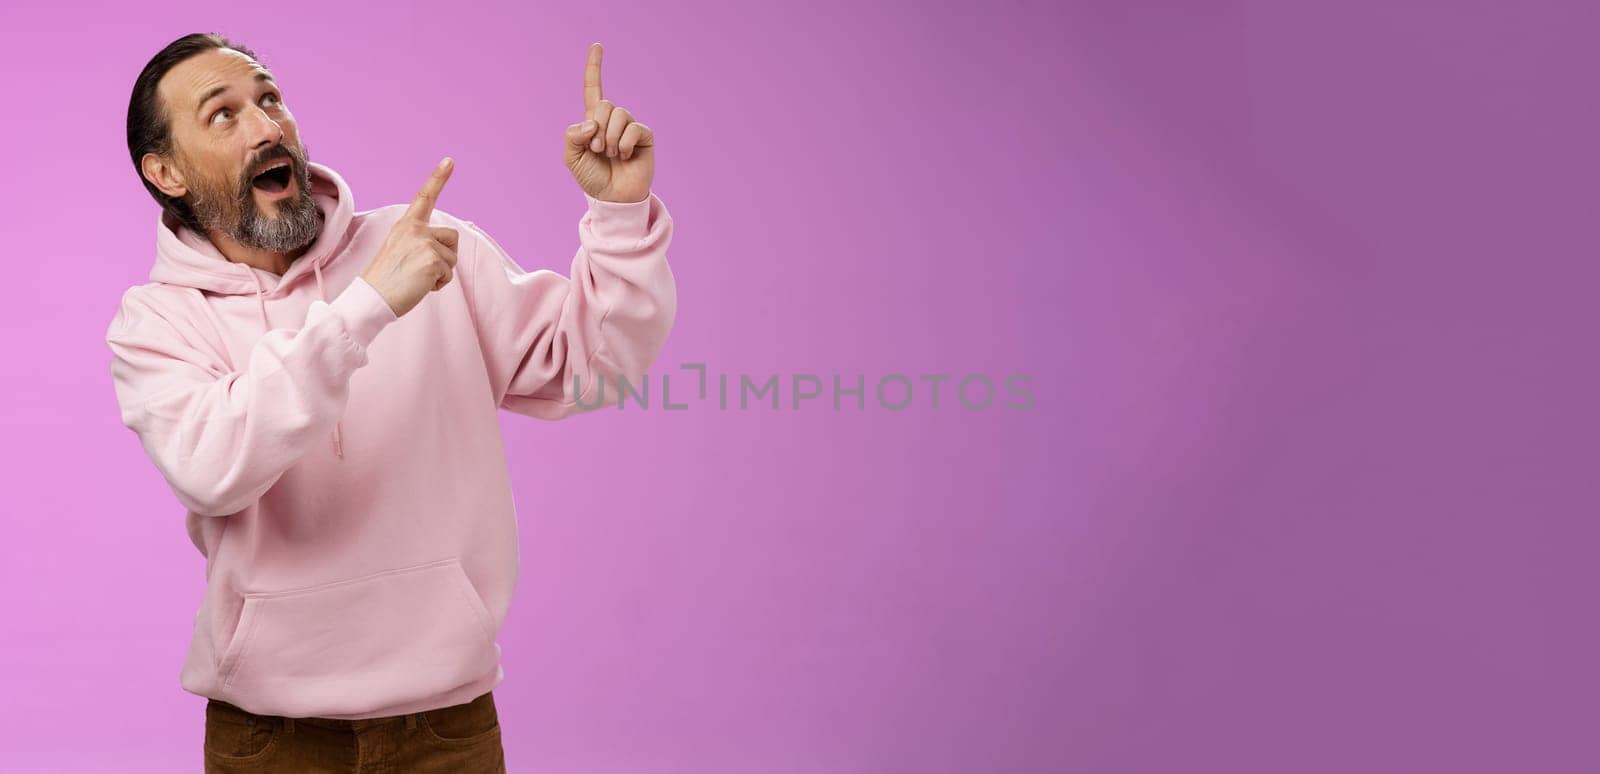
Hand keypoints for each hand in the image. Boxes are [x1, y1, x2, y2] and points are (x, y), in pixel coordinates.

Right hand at [361, 158, 460, 316]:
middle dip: (445, 255)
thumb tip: (443, 250)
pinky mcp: (433, 260)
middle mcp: (415, 229)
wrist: (371, 297)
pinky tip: (419, 286)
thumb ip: (420, 242)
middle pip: (452, 237)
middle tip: (420, 269)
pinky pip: (449, 273)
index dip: (438, 178)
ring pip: (452, 258)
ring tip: (416, 278)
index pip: (424, 197)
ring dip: (440, 272)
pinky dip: (439, 284)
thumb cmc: (386, 280)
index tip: (450, 160)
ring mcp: (424, 243)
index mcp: (406, 225)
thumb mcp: (400, 250)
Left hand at [564, 43, 654, 202]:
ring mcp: (630, 127)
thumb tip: (592, 123)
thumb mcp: (571, 157)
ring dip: (611, 139)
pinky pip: (633, 128)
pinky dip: (624, 144)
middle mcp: (613, 120)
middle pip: (604, 104)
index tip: (597, 46)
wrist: (613, 198)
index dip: (594, 67)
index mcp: (594, 121)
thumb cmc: (593, 178)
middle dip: (597, 128)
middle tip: (598, 150)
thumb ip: (572, 135)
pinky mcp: (644, 136)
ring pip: (618, 114)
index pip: (593, 88)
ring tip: (612, 155)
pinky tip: (625, 156)